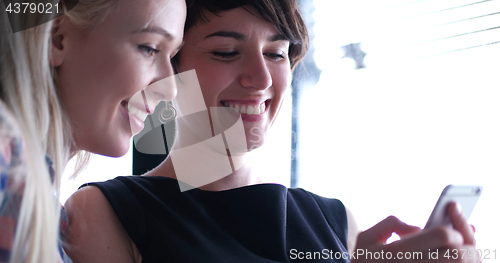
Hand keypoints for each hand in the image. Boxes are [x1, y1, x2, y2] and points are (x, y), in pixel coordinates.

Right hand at [351, 205, 478, 262]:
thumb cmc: (365, 262)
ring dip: (467, 261)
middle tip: (462, 244)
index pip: (443, 236)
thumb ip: (391, 224)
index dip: (453, 230)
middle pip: (458, 256)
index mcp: (398, 252)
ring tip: (461, 255)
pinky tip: (454, 262)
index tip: (451, 231)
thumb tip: (417, 229)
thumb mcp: (366, 238)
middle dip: (467, 247)